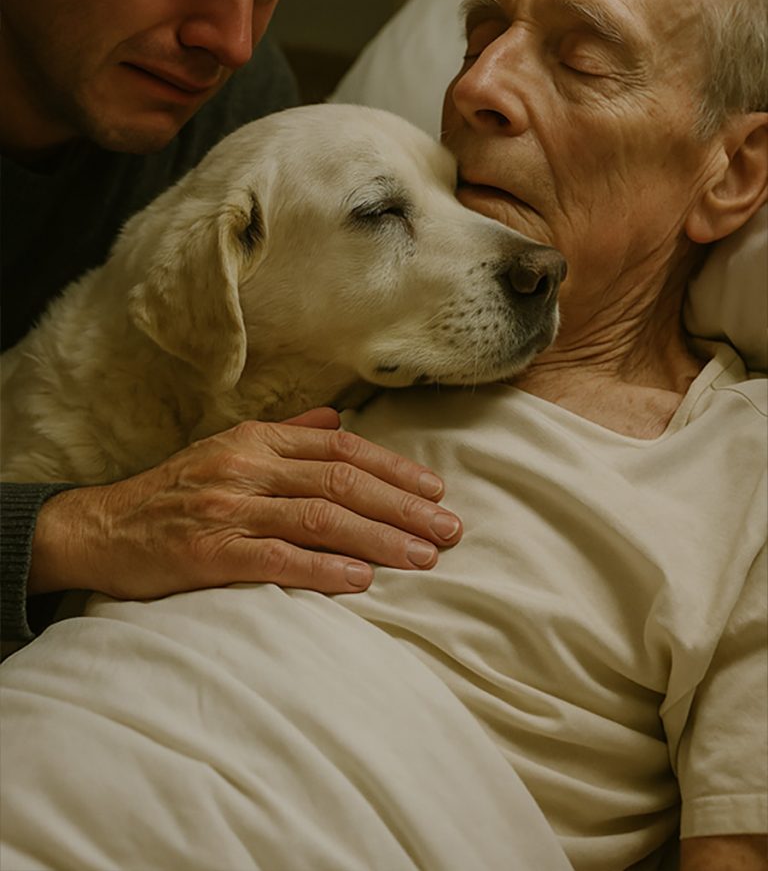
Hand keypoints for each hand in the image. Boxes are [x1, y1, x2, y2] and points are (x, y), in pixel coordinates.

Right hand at [28, 409, 460, 599]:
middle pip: (342, 481)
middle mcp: (248, 467)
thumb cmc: (173, 492)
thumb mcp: (227, 448)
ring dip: (380, 539)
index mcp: (257, 441)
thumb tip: (338, 420)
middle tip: (449, 531)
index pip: (341, 449)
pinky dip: (324, 568)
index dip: (394, 469)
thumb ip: (286, 434)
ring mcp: (229, 509)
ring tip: (423, 558)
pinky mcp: (210, 553)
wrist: (100, 528)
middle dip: (403, 507)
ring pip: (321, 518)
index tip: (435, 492)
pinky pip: (278, 558)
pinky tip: (362, 580)